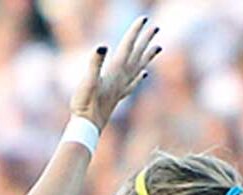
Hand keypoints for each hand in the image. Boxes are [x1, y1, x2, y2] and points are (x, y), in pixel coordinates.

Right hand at [70, 15, 160, 129]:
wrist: (87, 126)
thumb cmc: (85, 104)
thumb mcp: (87, 81)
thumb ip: (95, 63)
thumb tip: (102, 47)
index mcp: (116, 71)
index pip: (127, 46)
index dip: (135, 32)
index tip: (143, 19)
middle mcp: (122, 78)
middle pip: (137, 55)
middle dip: (146, 40)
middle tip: (155, 27)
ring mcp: (121, 87)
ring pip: (139, 67)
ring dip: (148, 56)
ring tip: (158, 46)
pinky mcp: (118, 96)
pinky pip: (133, 83)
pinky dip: (140, 76)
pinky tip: (144, 75)